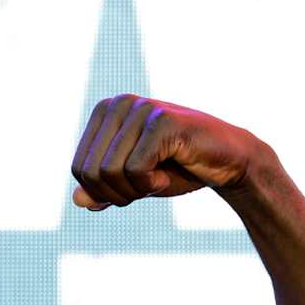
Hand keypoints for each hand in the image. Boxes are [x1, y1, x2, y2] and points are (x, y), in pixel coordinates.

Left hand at [70, 95, 263, 208]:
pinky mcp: (162, 121)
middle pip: (90, 173)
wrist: (227, 163)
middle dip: (117, 194)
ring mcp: (141, 109)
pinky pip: (135, 170)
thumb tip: (77, 200)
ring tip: (160, 178)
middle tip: (147, 187)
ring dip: (136, 190)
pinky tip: (169, 174)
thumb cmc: (178, 169)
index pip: (78, 169)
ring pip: (109, 172)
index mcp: (105, 112)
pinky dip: (151, 185)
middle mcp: (119, 104)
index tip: (133, 186)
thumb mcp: (132, 184)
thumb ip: (102, 191)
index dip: (102, 192)